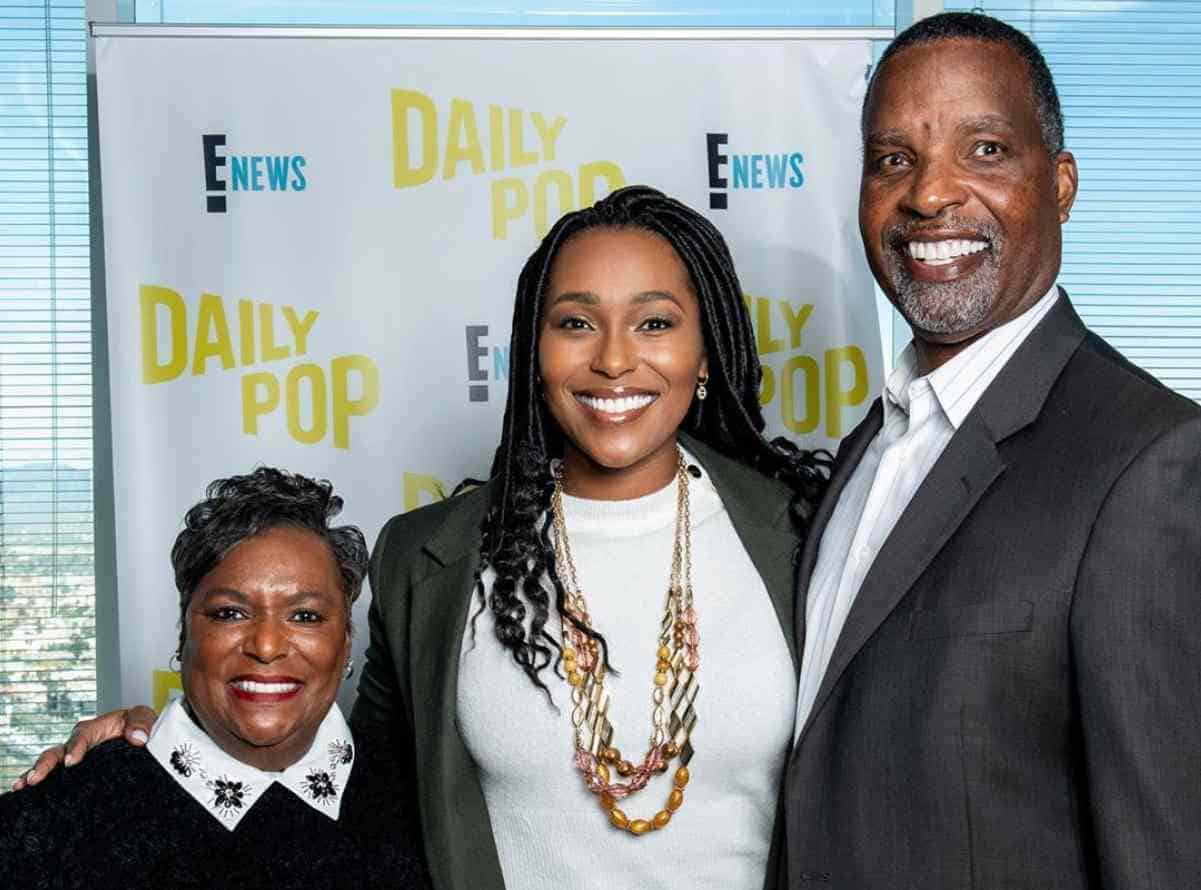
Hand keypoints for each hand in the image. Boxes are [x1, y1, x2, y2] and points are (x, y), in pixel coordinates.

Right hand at [11, 705, 156, 790]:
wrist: (145, 743)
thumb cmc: (140, 727)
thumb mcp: (144, 717)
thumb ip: (141, 722)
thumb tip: (138, 737)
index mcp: (95, 728)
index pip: (82, 735)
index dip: (76, 747)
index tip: (72, 761)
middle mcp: (79, 745)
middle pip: (58, 752)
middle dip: (46, 764)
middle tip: (36, 778)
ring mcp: (75, 761)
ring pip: (51, 766)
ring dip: (36, 775)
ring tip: (25, 786)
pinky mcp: (76, 776)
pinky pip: (56, 780)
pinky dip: (41, 787)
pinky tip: (27, 795)